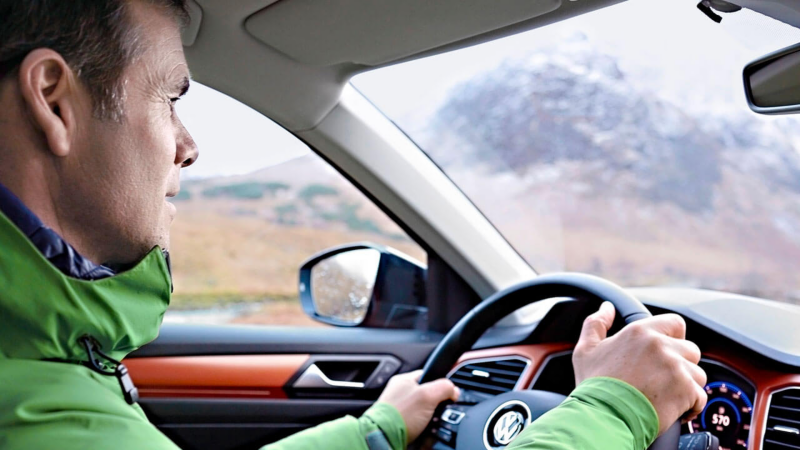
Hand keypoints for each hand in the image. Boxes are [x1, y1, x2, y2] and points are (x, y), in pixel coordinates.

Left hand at [376, 370, 459, 441]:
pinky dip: (426, 432)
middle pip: (429, 397)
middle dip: (437, 406)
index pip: (429, 375)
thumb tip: (454, 390)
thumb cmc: (398, 415)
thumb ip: (444, 387)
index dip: (441, 383)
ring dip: (432, 421)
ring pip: (426, 414)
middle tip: (438, 412)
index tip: (449, 393)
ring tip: (431, 425)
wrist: (383, 439)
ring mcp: (401, 411)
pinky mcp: (402, 426)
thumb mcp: (427, 395)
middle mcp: (401, 394)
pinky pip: (420, 427)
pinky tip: (426, 433)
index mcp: (404, 381)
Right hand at [573, 302, 706, 434]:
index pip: (675, 323)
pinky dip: (691, 406)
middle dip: (681, 365)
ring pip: (698, 374)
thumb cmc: (594, 386)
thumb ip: (596, 323)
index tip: (665, 352)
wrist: (603, 416)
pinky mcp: (686, 391)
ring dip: (687, 386)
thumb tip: (607, 308)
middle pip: (690, 350)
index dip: (674, 337)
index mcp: (640, 332)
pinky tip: (673, 410)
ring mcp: (676, 368)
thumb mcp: (586, 350)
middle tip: (662, 379)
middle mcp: (661, 346)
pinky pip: (701, 397)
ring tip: (666, 396)